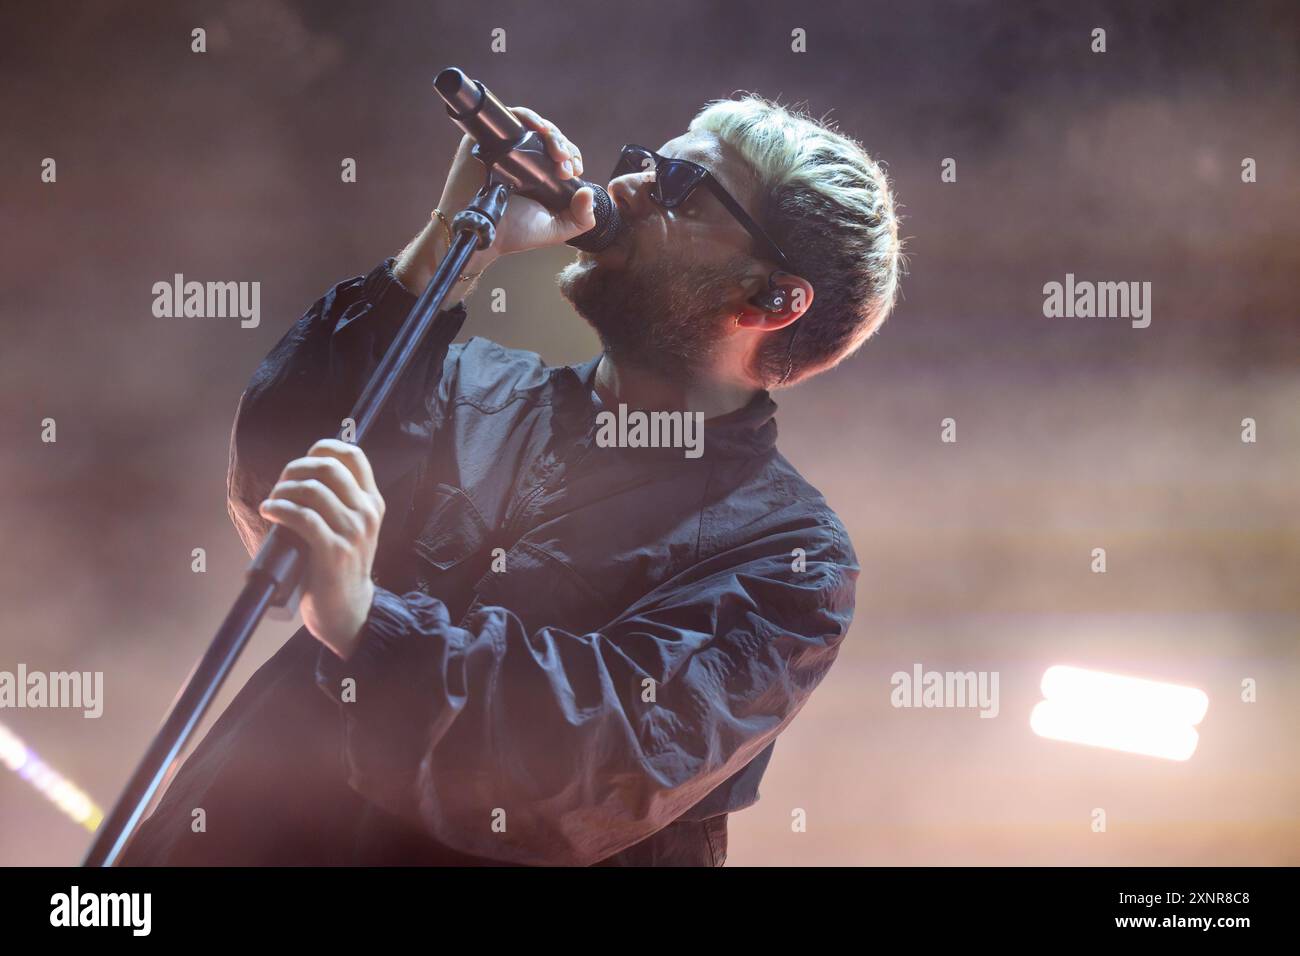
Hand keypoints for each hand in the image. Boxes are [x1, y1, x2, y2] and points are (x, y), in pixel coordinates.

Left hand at [257, 439, 384, 659]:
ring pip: (312, 490)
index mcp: (372, 502)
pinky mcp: (333, 550)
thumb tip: (301, 473)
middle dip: (295, 470)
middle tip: (281, 486)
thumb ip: (337, 502)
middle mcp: (366, 513)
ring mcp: (352, 532)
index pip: (353, 455)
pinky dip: (280, 509)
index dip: (323, 448)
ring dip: (283, 491)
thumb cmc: (338, 566)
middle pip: (327, 467)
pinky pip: (302, 517)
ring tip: (273, 502)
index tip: (303, 460)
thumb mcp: (351, 529)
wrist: (348, 609)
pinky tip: (269, 512)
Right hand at [437, 106, 596, 260]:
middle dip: (564, 148)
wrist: (483, 232)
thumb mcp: (555, 229)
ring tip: (557, 154)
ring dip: (552, 134)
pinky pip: (511, 117)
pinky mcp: (488, 138)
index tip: (574, 171)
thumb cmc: (514, 232)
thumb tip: (589, 192)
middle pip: (551, 138)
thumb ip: (581, 219)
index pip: (562, 154)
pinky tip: (539, 129)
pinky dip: (528, 117)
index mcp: (541, 174)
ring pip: (535, 126)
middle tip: (565, 166)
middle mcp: (525, 158)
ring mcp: (507, 146)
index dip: (572, 157)